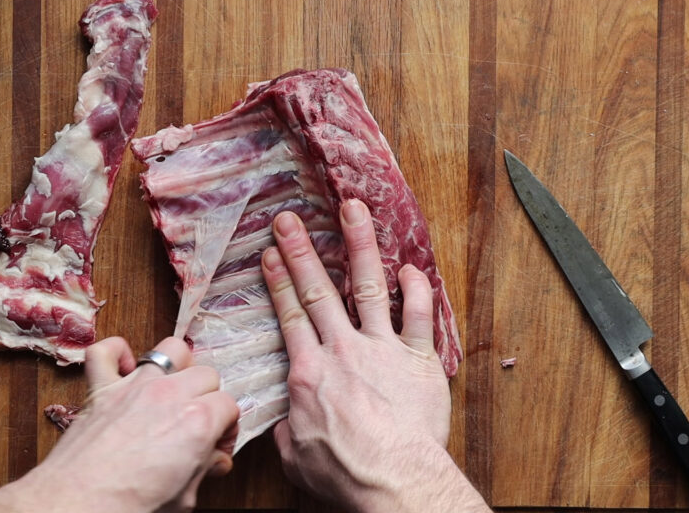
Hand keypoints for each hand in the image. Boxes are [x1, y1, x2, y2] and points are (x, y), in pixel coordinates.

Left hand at [0, 336, 238, 512]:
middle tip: (197, 425)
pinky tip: (124, 368)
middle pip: (207, 375)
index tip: (216, 447)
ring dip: (176, 367)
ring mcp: (135, 386)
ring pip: (171, 349)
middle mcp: (169, 395)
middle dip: (207, 399)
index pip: (229, 406)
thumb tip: (213, 461)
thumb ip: (202, 471)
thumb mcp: (183, 498)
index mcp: (197, 421)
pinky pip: (106, 352)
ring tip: (172, 390)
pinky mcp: (101, 389)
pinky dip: (115, 354)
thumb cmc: (129, 505)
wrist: (78, 505)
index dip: (226, 428)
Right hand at [261, 199, 489, 512]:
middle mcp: (344, 349)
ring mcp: (383, 349)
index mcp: (309, 370)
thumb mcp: (295, 455)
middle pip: (318, 290)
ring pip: (368, 286)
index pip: (290, 314)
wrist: (394, 478)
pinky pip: (418, 315)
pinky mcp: (418, 359)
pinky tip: (411, 267)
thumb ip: (287, 428)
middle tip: (290, 219)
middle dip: (301, 250)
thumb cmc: (346, 472)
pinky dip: (417, 289)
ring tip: (354, 210)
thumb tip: (284, 420)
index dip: (279, 280)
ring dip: (359, 244)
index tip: (270, 253)